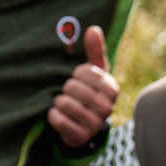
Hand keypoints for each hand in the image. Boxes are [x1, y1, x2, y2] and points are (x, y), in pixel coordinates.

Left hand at [48, 25, 117, 146]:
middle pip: (71, 87)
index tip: (79, 80)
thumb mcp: (94, 72)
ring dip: (58, 103)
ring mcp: (95, 124)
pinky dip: (54, 116)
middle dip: (65, 89)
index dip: (75, 74)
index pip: (82, 72)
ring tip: (65, 105)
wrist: (85, 125)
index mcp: (111, 88)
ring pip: (64, 103)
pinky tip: (60, 117)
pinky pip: (58, 120)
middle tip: (71, 95)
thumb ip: (94, 50)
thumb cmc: (89, 91)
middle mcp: (107, 107)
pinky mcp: (80, 136)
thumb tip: (93, 29)